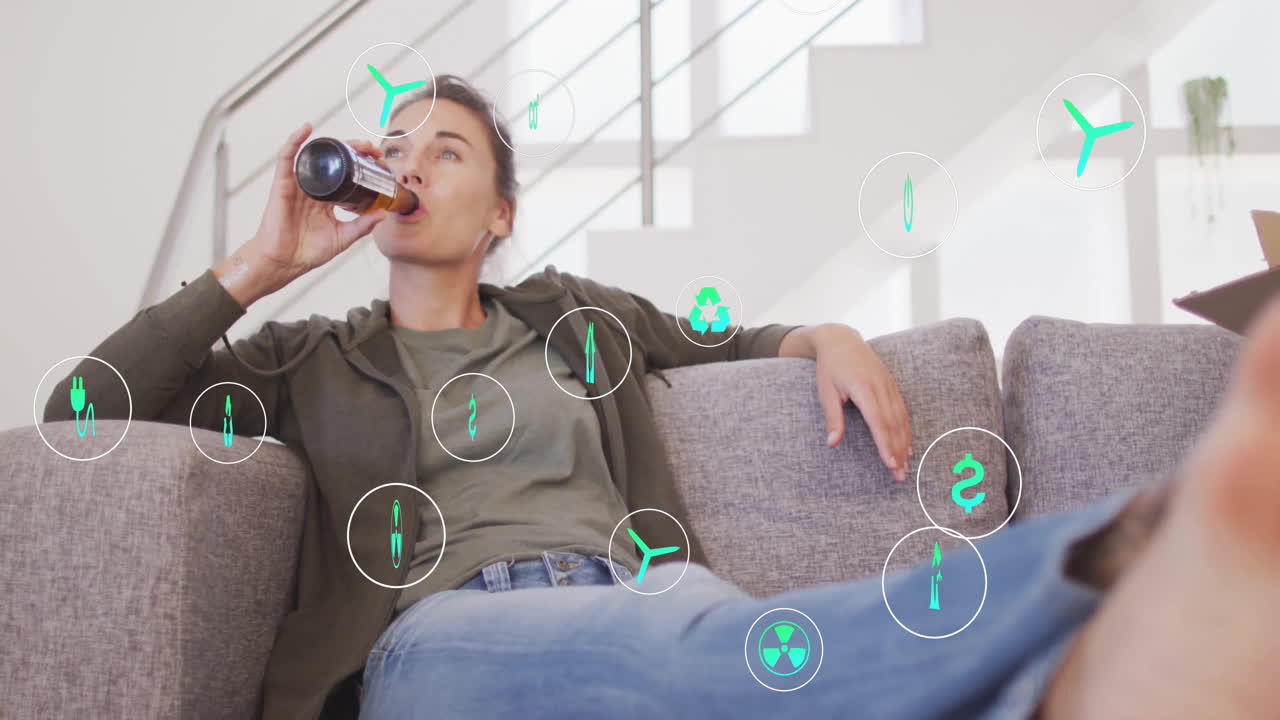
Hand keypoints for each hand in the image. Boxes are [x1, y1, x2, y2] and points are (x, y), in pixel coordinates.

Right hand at [215, 124, 389, 306]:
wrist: (285, 262)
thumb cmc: (309, 251)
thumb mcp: (343, 237)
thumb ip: (362, 226)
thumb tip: (385, 214)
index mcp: (327, 198)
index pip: (346, 173)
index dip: (360, 163)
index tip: (378, 160)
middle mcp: (314, 188)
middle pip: (334, 161)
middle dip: (353, 150)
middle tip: (372, 150)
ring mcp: (298, 184)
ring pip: (315, 156)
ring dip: (333, 144)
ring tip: (354, 143)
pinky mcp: (283, 185)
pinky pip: (287, 158)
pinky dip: (294, 141)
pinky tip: (306, 129)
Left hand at [810, 325, 911, 482]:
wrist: (841, 341)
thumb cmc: (830, 368)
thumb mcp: (826, 391)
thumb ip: (832, 417)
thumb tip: (832, 443)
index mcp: (863, 387)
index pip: (877, 420)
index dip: (885, 443)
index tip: (889, 463)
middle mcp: (880, 387)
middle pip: (892, 424)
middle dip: (897, 451)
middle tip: (899, 475)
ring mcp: (888, 385)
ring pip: (900, 419)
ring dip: (904, 444)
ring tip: (904, 467)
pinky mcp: (892, 386)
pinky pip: (902, 411)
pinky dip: (906, 430)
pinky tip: (907, 447)